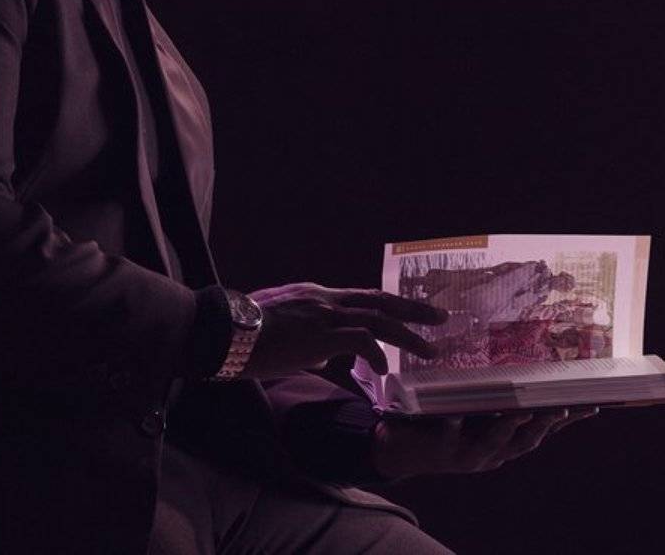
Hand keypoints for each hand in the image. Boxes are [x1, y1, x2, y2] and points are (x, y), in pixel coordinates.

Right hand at [240, 283, 447, 379]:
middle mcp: (325, 299)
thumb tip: (329, 356)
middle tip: (439, 317)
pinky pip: (361, 341)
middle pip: (379, 300)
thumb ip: (311, 341)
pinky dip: (376, 353)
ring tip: (429, 349)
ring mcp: (324, 314)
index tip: (410, 312)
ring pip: (378, 318)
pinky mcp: (320, 334)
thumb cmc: (246, 335)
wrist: (224, 331)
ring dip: (408, 334)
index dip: (389, 306)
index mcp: (317, 296)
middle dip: (412, 309)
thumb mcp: (284, 332)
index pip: (362, 298)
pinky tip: (383, 369)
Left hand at [369, 407, 598, 480]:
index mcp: (504, 445)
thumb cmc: (444, 427)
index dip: (566, 422)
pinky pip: (449, 435)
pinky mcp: (441, 451)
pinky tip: (457, 414)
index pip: (542, 433)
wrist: (400, 450)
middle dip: (544, 425)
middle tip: (562, 407)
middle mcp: (492, 455)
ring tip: (520, 411)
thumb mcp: (476, 416)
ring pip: (494, 443)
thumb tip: (526, 373)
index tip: (590, 407)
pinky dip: (455, 425)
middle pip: (525, 442)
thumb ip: (500, 402)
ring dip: (509, 427)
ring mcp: (467, 455)